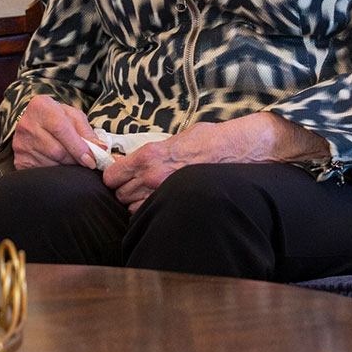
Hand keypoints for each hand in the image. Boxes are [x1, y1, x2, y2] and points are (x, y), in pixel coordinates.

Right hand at [12, 96, 104, 169]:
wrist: (33, 122)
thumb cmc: (56, 117)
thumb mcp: (73, 117)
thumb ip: (87, 131)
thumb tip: (100, 149)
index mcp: (41, 106)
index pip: (61, 129)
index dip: (78, 147)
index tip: (91, 160)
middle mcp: (27, 124)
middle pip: (56, 150)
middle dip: (75, 160)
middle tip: (87, 163)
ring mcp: (20, 143)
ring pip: (50, 163)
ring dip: (66, 167)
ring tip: (73, 162)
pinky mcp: (20, 160)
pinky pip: (42, 172)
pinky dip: (55, 172)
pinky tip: (60, 166)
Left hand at [101, 113, 327, 210]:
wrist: (239, 149)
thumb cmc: (211, 139)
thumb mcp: (178, 137)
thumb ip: (158, 150)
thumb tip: (144, 157)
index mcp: (149, 155)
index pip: (112, 175)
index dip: (114, 177)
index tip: (119, 177)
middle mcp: (152, 176)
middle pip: (120, 195)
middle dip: (124, 191)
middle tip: (135, 186)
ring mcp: (165, 193)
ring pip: (134, 209)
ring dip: (138, 204)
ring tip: (151, 195)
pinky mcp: (179, 203)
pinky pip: (154, 215)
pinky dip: (154, 212)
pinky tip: (164, 203)